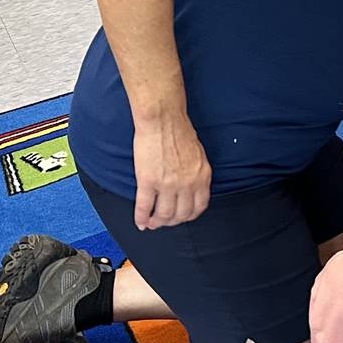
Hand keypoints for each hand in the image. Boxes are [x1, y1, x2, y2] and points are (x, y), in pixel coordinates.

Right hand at [132, 110, 210, 229]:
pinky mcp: (148, 181)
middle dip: (172, 222)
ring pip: (163, 214)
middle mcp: (187, 184)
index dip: (189, 216)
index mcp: (202, 177)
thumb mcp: (198, 156)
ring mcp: (168, 184)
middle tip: (163, 222)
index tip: (181, 218)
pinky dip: (141, 218)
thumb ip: (196, 174)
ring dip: (156, 223)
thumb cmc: (179, 132)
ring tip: (151, 223)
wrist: (163, 120)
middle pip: (181, 214)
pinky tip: (139, 222)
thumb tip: (191, 190)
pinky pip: (144, 207)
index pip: (199, 207)